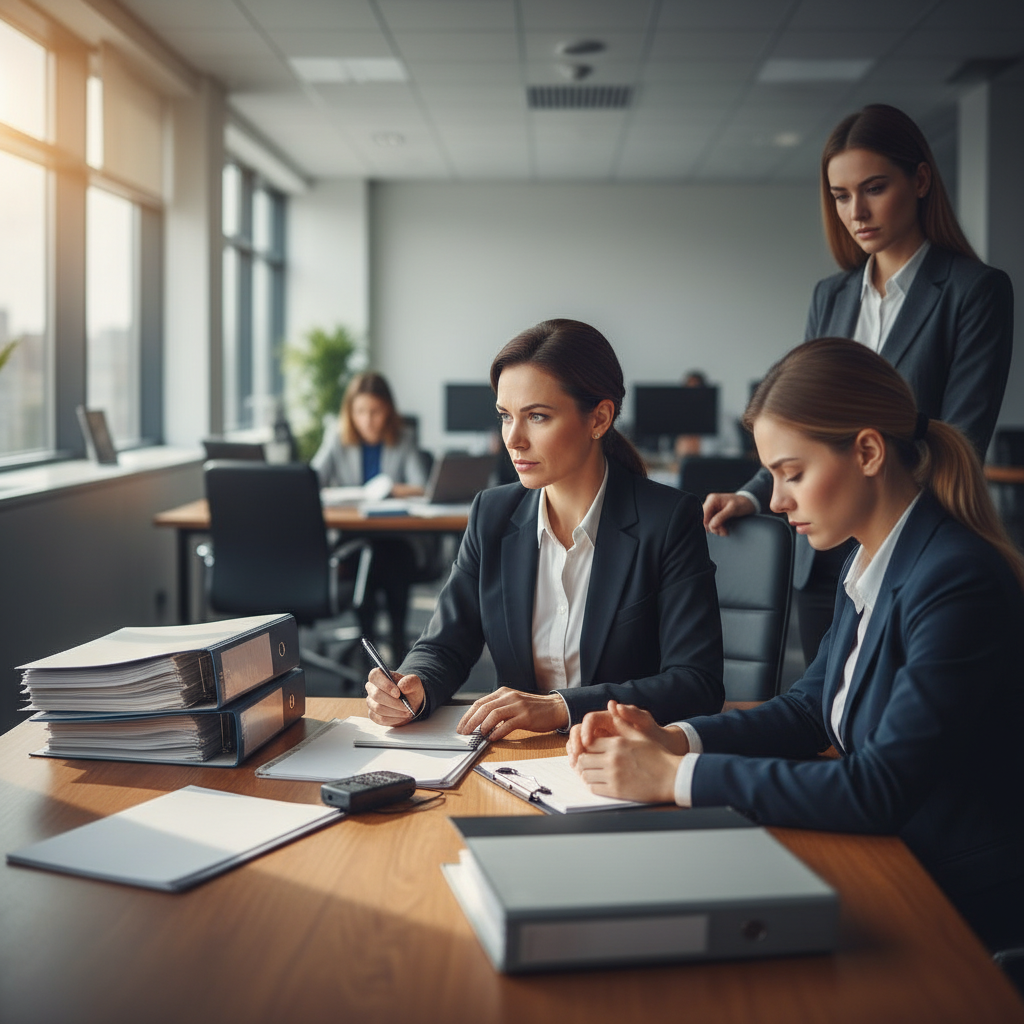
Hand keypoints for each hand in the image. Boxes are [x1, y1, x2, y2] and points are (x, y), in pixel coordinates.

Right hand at [365, 668, 424, 726]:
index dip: (385, 685)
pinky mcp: (373, 714)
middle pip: (376, 694)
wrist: (410, 702)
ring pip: (377, 708)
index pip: (375, 675)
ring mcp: (371, 701)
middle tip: (406, 707)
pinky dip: (392, 719)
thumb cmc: (410, 690)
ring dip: (395, 711)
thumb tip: (401, 685)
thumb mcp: (415, 683)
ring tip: (407, 712)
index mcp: (379, 675)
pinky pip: (379, 718)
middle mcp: (372, 687)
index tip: (398, 694)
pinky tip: (401, 717)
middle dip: (393, 702)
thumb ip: (410, 681)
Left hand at [456, 686, 568, 740]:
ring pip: (494, 714)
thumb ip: (498, 709)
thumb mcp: (513, 703)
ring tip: (478, 735)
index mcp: (503, 693)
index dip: (468, 715)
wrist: (555, 708)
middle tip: (464, 733)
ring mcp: (518, 706)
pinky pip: (508, 724)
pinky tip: (492, 738)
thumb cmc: (533, 708)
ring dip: (483, 726)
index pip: (480, 702)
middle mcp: (509, 697)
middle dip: (471, 721)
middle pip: (484, 708)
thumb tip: (480, 724)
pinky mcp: (526, 716)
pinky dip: (498, 732)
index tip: (461, 726)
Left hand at [571, 707, 687, 803]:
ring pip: (586, 774)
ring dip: (586, 774)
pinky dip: (592, 785)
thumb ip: (622, 723)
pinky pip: (593, 788)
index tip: (589, 751)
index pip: (588, 743)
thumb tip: (612, 706)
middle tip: (588, 763)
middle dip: (584, 761)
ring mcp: (613, 775)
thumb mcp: (639, 735)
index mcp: (617, 743)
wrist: (672, 777)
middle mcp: (612, 758)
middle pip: (583, 759)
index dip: (586, 748)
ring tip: (593, 773)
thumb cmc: (657, 756)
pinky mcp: (616, 791)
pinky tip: (598, 783)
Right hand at [702, 492, 754, 535]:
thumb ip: (721, 517)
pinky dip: (718, 528)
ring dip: (716, 529)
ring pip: (708, 523)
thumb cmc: (743, 503)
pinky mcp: (715, 514)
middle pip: (705, 520)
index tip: (718, 529)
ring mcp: (712, 509)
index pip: (704, 515)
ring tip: (725, 531)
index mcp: (713, 500)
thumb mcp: (733, 510)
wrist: (749, 503)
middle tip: (724, 531)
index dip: (709, 524)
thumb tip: (711, 525)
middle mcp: (710, 503)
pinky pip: (712, 523)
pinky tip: (724, 529)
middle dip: (714, 528)